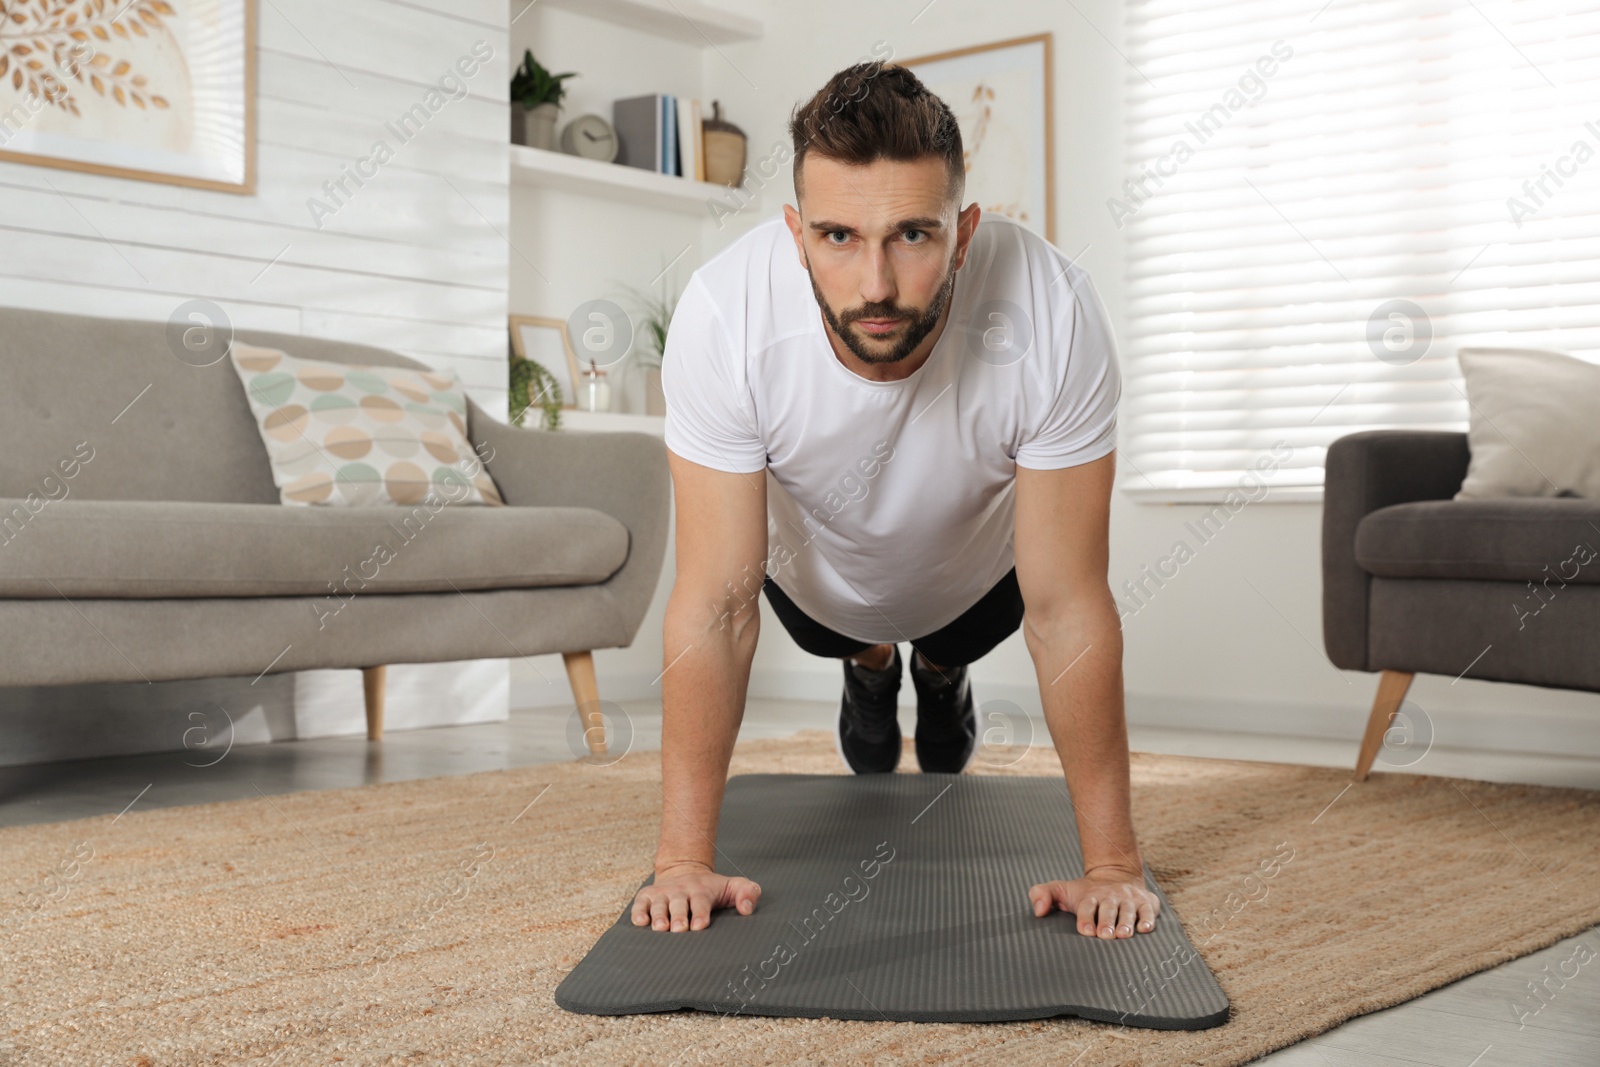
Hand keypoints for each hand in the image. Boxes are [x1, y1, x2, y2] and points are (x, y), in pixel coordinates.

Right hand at [630, 861, 761, 931]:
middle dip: (678, 916)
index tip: (700, 925)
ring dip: (658, 916)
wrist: (685, 871)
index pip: (700, 902)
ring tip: (660, 928)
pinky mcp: (646, 896)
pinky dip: (638, 912)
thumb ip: (748, 893)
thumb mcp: (733, 886)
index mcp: (701, 890)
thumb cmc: (712, 888)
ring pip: (658, 905)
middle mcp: (680, 891)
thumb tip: (747, 909)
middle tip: (679, 929)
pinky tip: (640, 922)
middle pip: (678, 904)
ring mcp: (662, 894)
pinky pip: (639, 904)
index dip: (700, 913)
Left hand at [1029, 864, 1159, 938]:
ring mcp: (1129, 900)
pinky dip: (1149, 919)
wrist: (1116, 874)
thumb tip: (1037, 911)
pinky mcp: (1146, 903)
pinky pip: (1149, 911)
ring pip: (1129, 911)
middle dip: (1107, 922)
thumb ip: (1043, 894)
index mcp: (1090, 896)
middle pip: (1109, 909)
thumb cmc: (1085, 892)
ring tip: (1124, 934)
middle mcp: (1110, 897)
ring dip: (1127, 922)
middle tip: (1106, 935)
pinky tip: (1145, 928)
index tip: (1086, 930)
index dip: (1086, 917)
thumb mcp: (1062, 889)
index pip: (1087, 906)